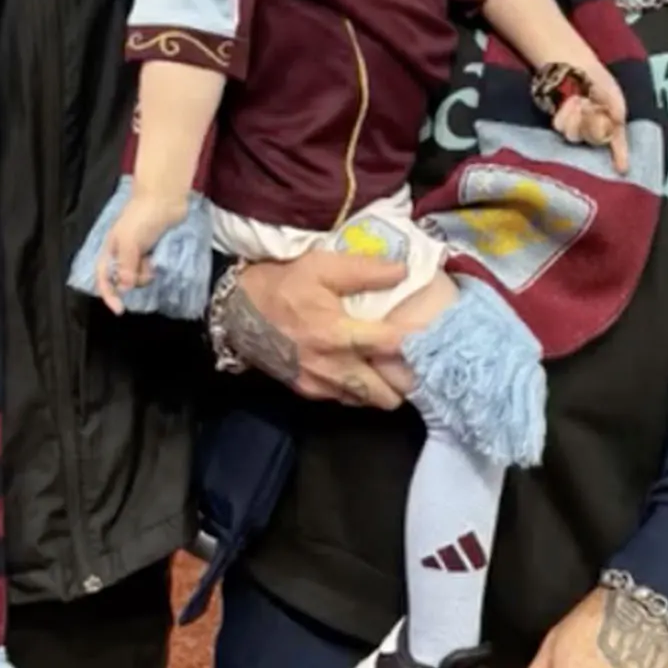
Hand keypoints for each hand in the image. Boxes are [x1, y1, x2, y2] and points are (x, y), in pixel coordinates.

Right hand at [97, 187, 189, 312]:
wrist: (165, 198)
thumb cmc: (142, 217)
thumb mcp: (130, 242)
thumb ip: (126, 266)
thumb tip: (124, 288)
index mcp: (111, 250)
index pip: (104, 278)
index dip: (108, 294)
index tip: (119, 310)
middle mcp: (123, 253)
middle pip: (125, 279)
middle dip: (136, 279)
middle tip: (147, 268)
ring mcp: (140, 251)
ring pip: (140, 275)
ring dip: (148, 272)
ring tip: (155, 259)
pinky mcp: (154, 249)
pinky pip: (152, 267)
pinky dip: (156, 267)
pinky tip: (161, 259)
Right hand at [222, 248, 421, 409]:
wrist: (236, 311)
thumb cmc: (283, 284)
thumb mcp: (322, 265)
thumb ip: (365, 270)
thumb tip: (404, 271)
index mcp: (336, 333)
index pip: (390, 347)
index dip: (415, 345)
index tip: (432, 340)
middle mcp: (331, 366)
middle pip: (385, 394)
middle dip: (405, 382)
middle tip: (416, 362)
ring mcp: (319, 384)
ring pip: (368, 402)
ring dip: (384, 389)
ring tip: (394, 369)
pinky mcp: (308, 392)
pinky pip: (347, 400)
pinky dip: (361, 391)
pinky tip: (366, 371)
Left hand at [550, 61, 630, 172]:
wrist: (573, 66)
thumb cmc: (598, 81)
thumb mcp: (615, 97)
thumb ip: (619, 113)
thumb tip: (619, 122)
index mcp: (610, 126)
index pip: (616, 144)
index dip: (619, 156)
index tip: (622, 168)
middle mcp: (593, 131)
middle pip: (595, 139)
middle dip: (594, 123)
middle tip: (592, 105)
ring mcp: (575, 129)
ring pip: (576, 135)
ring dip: (578, 117)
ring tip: (579, 100)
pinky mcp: (560, 123)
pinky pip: (562, 127)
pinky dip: (566, 113)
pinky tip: (568, 101)